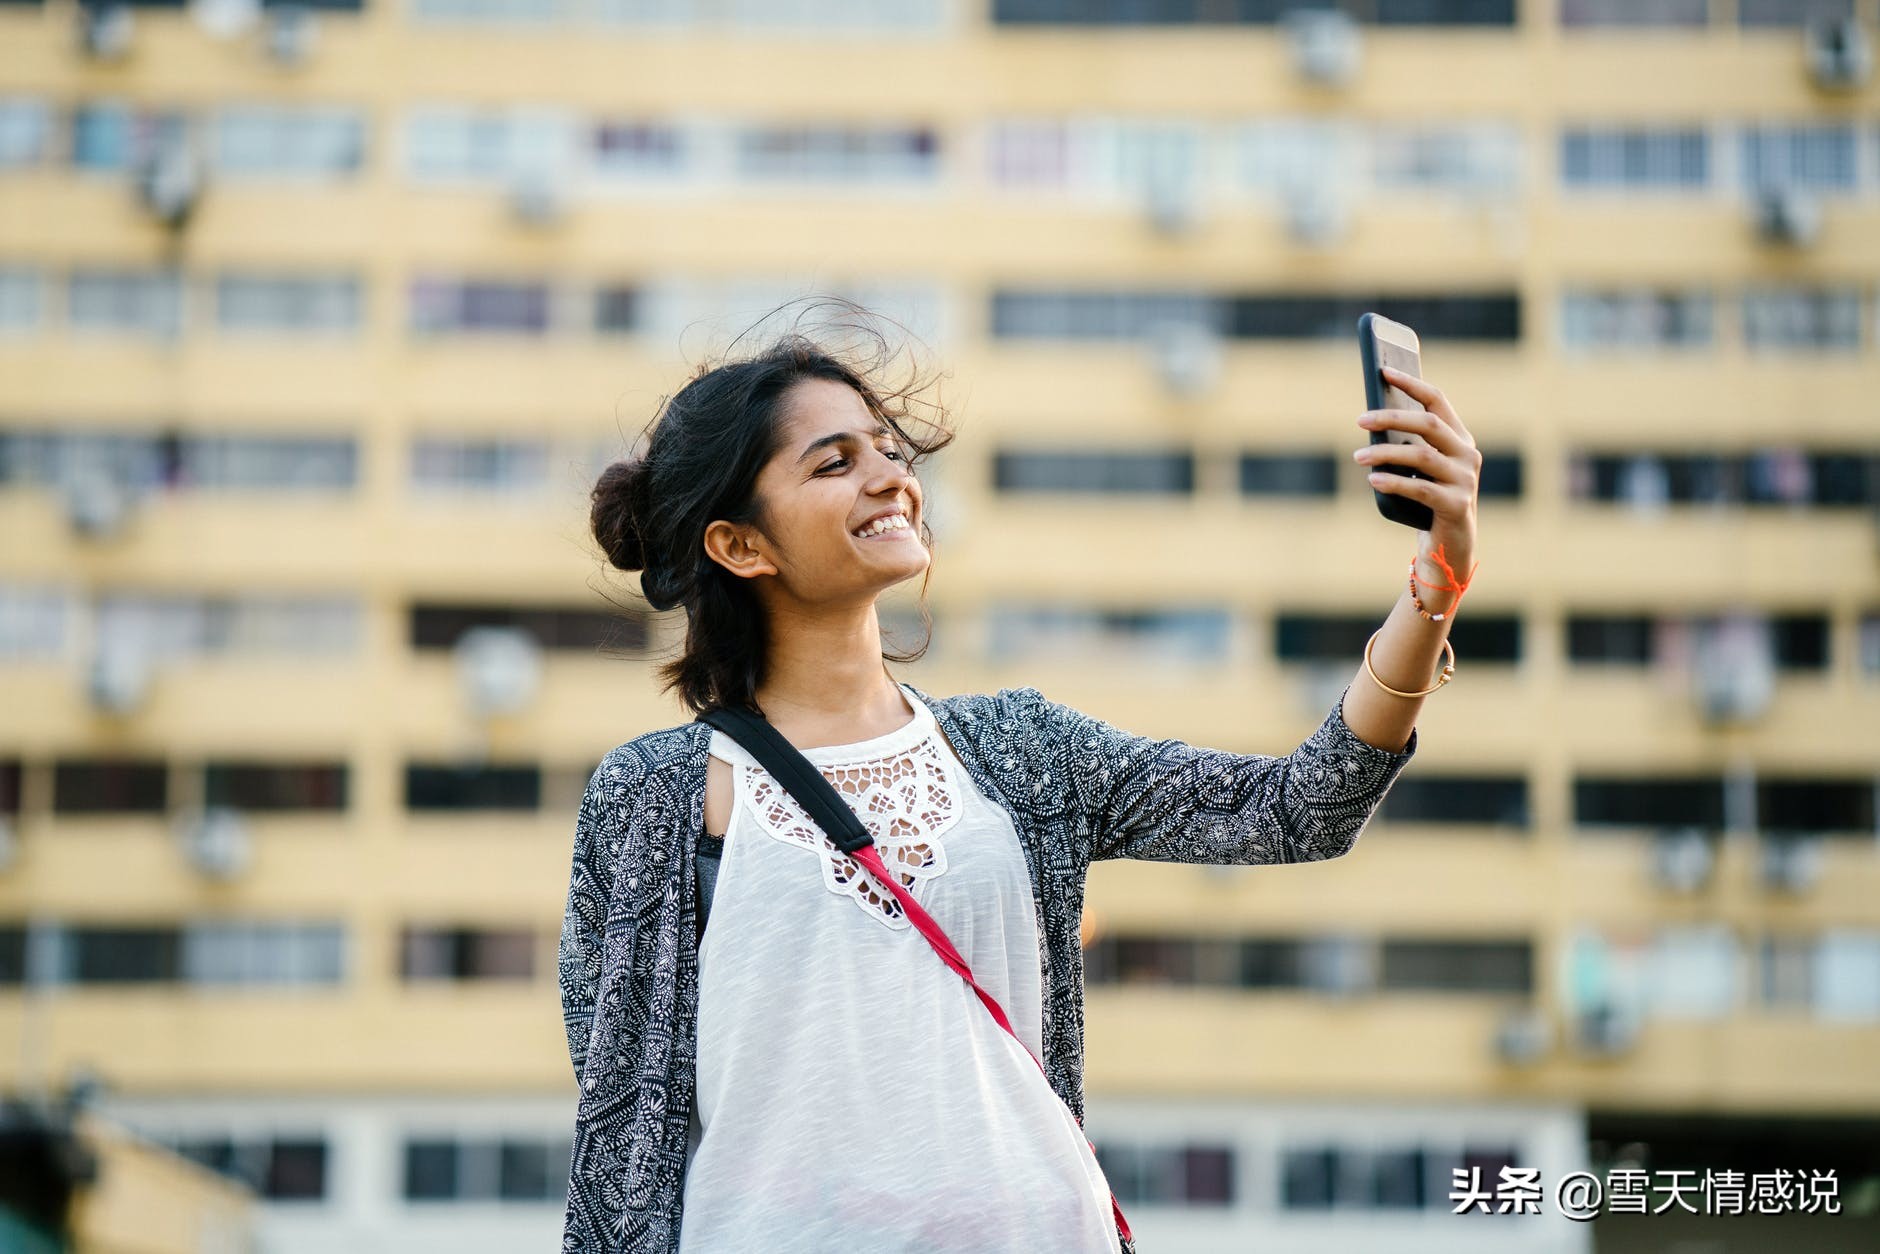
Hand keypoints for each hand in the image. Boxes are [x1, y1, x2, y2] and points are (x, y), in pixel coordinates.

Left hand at [1352, 365, 1479, 582]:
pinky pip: (1420, 488)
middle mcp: (1468, 455)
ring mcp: (1466, 480)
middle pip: (1429, 424)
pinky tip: (1373, 479)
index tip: (1384, 372)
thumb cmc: (1426, 501)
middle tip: (1360, 420)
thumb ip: (1408, 445)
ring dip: (1386, 453)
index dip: (1411, 384)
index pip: (1437, 401)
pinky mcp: (1457, 505)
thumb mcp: (1419, 469)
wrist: (1449, 545)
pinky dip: (1394, 482)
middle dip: (1392, 418)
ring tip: (1358, 456)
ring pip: (1422, 455)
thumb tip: (1371, 420)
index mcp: (1460, 439)